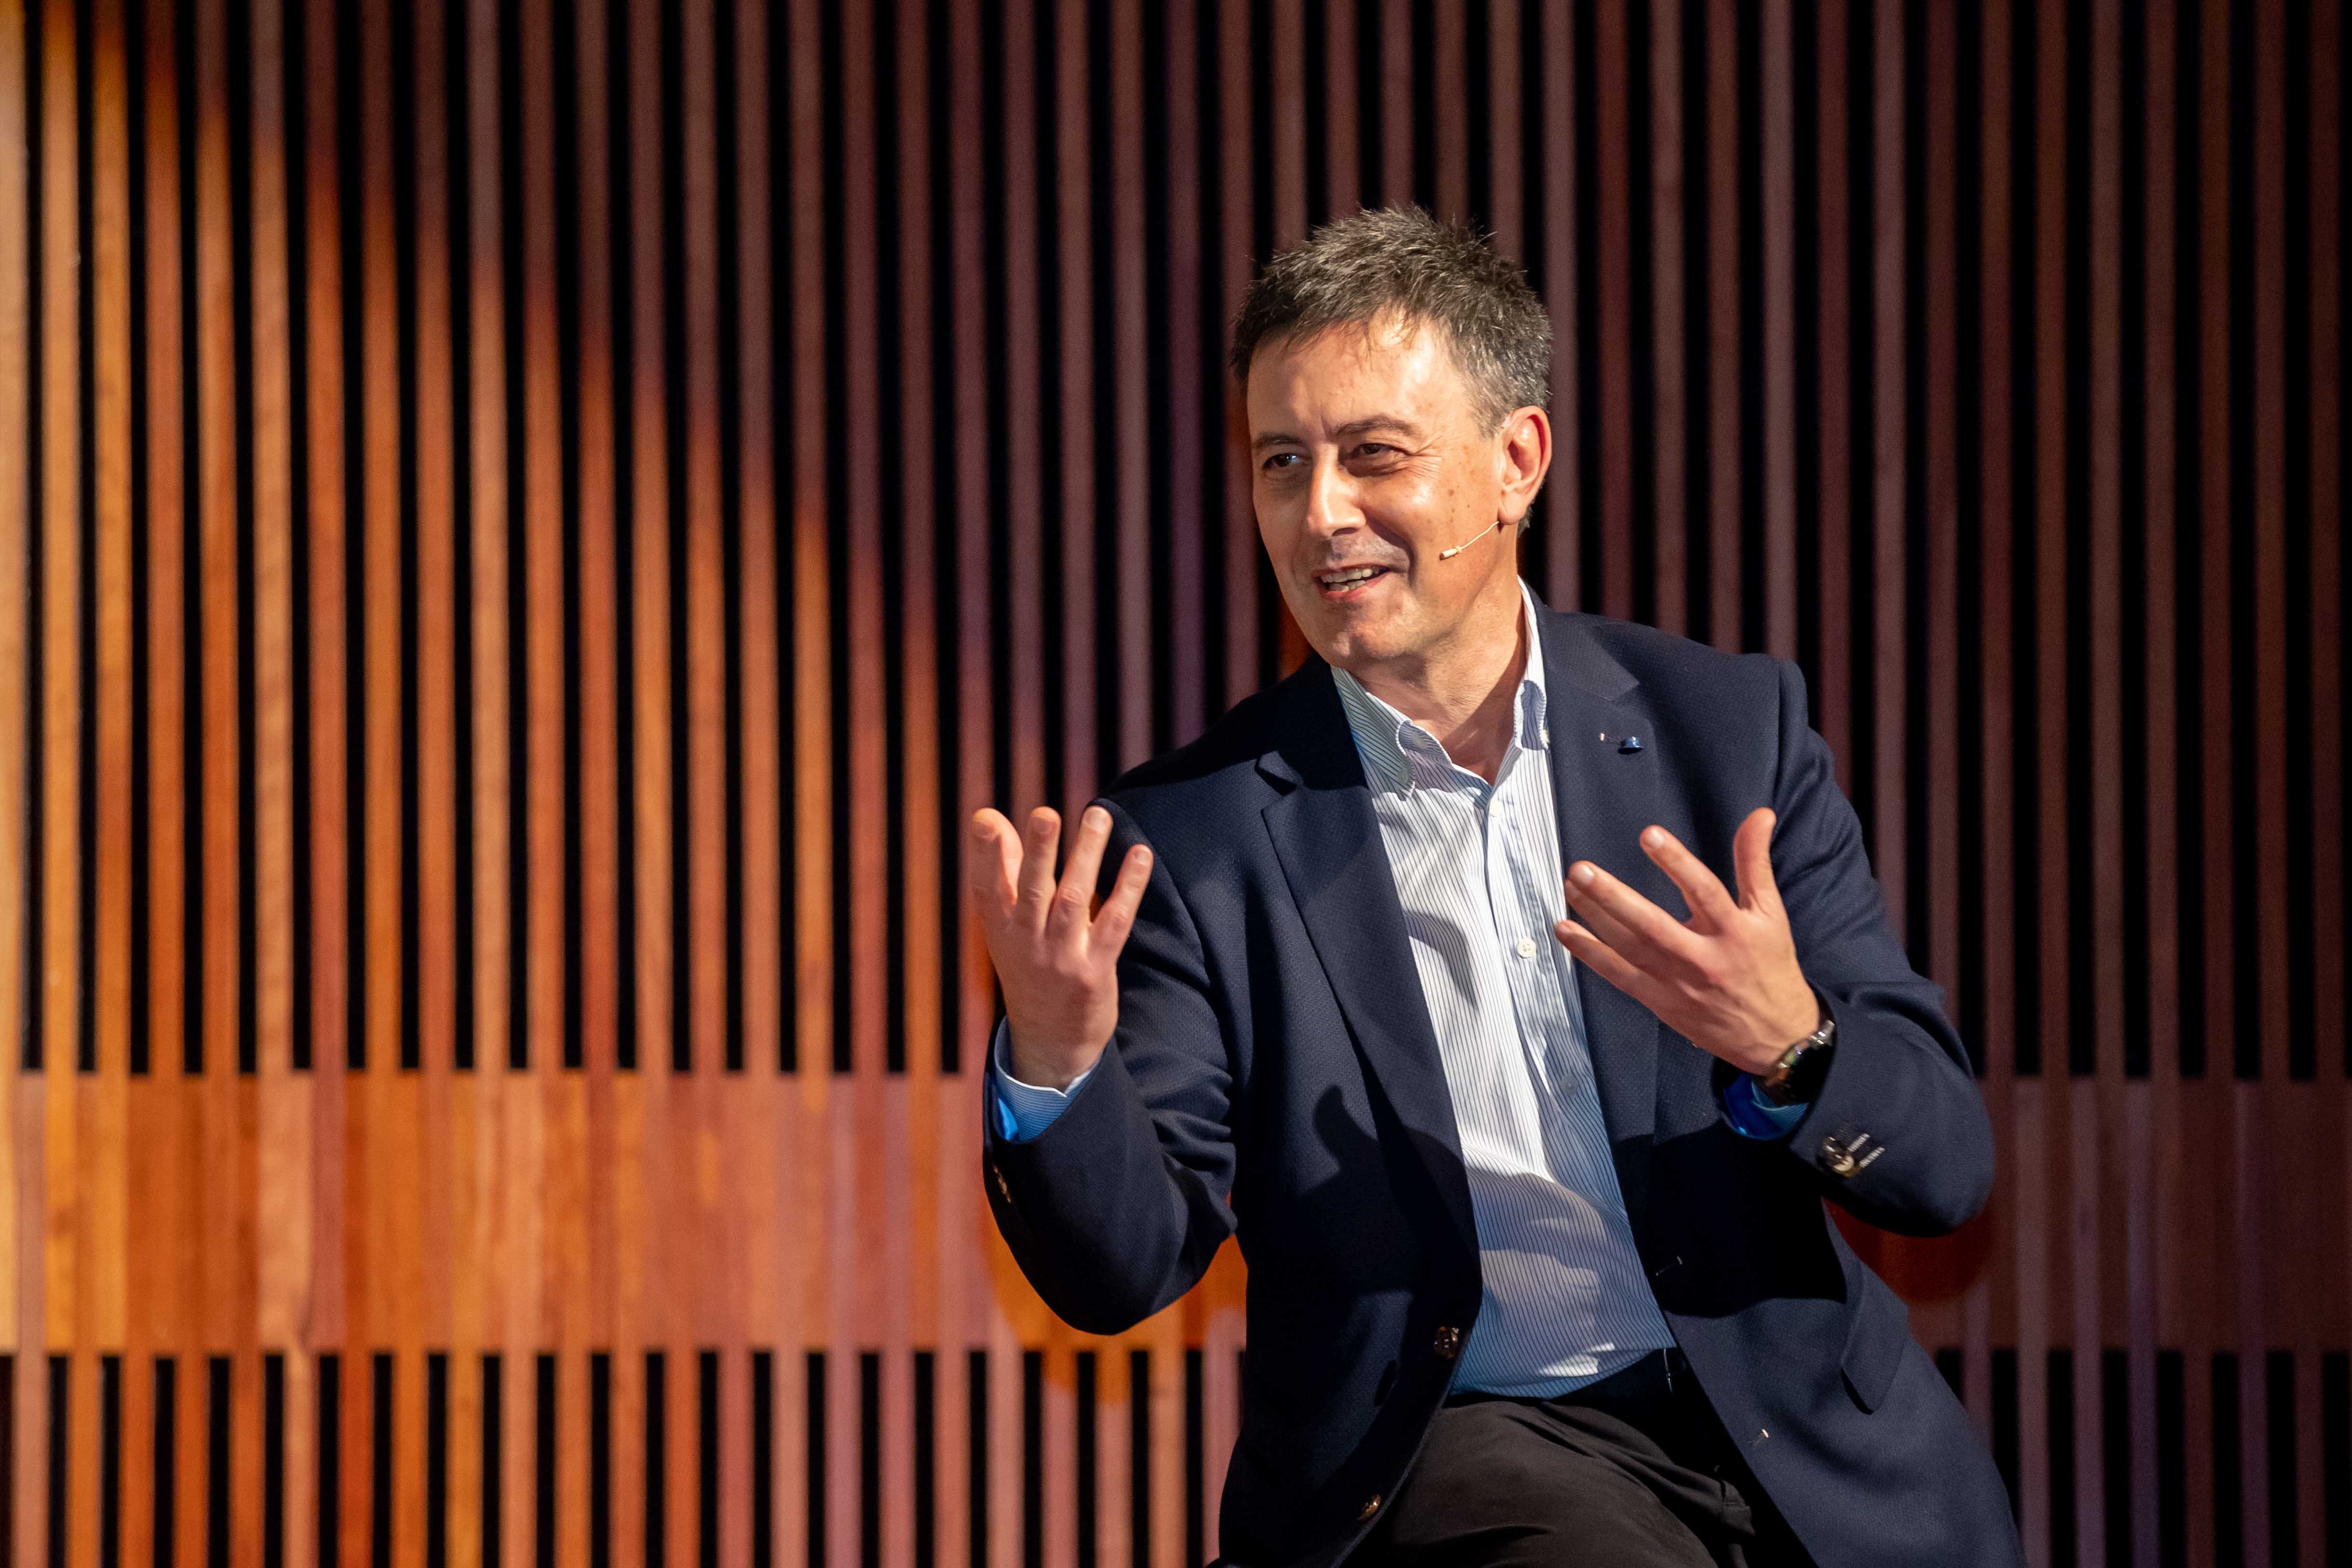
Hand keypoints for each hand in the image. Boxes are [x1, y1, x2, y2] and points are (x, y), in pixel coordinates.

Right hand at [967, 804, 1155, 1089]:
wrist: (1050, 1042)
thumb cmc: (1029, 967)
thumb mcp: (1006, 926)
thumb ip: (1002, 869)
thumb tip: (988, 815)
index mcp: (1001, 930)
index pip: (987, 888)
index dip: (986, 855)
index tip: (987, 818)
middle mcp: (1027, 943)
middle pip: (1032, 892)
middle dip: (1037, 852)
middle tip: (1045, 814)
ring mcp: (1061, 959)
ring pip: (1074, 901)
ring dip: (1086, 856)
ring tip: (1098, 816)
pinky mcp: (1094, 971)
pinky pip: (1114, 923)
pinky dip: (1128, 888)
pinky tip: (1140, 856)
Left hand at [1554, 807, 1819, 1075]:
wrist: (1774, 1036)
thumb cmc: (1770, 966)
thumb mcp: (1770, 913)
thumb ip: (1755, 861)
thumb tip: (1759, 814)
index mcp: (1734, 931)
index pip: (1703, 890)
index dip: (1676, 862)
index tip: (1649, 834)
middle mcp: (1703, 958)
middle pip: (1653, 925)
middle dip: (1613, 897)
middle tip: (1581, 870)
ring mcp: (1678, 983)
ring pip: (1629, 947)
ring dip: (1595, 917)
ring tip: (1571, 886)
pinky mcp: (1659, 1001)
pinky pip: (1618, 976)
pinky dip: (1590, 954)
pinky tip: (1565, 930)